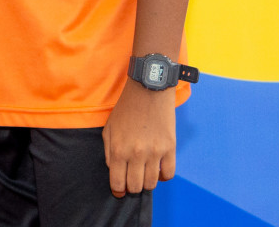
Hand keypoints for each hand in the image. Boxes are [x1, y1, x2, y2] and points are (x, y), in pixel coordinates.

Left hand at [102, 80, 175, 196]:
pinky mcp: (170, 147)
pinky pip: (169, 174)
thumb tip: (114, 171)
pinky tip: (158, 169)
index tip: (120, 190)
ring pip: (152, 183)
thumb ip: (108, 152)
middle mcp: (136, 154)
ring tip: (144, 173)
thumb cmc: (126, 108)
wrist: (148, 89)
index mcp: (118, 149)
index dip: (118, 190)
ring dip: (147, 182)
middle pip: (135, 186)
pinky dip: (163, 176)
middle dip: (132, 187)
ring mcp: (154, 152)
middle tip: (132, 180)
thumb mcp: (109, 128)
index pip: (118, 183)